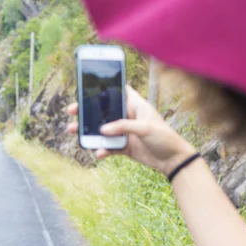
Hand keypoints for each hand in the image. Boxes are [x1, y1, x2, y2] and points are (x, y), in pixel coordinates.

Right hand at [66, 85, 196, 175]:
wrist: (173, 161)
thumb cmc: (165, 138)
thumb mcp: (146, 128)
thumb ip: (124, 127)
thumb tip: (103, 130)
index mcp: (136, 105)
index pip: (118, 91)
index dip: (104, 87)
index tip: (87, 85)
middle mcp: (128, 117)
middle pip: (104, 110)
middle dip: (87, 110)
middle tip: (72, 110)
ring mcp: (124, 132)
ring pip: (102, 129)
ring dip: (88, 131)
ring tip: (74, 131)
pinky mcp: (123, 146)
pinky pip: (108, 146)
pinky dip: (102, 149)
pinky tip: (98, 152)